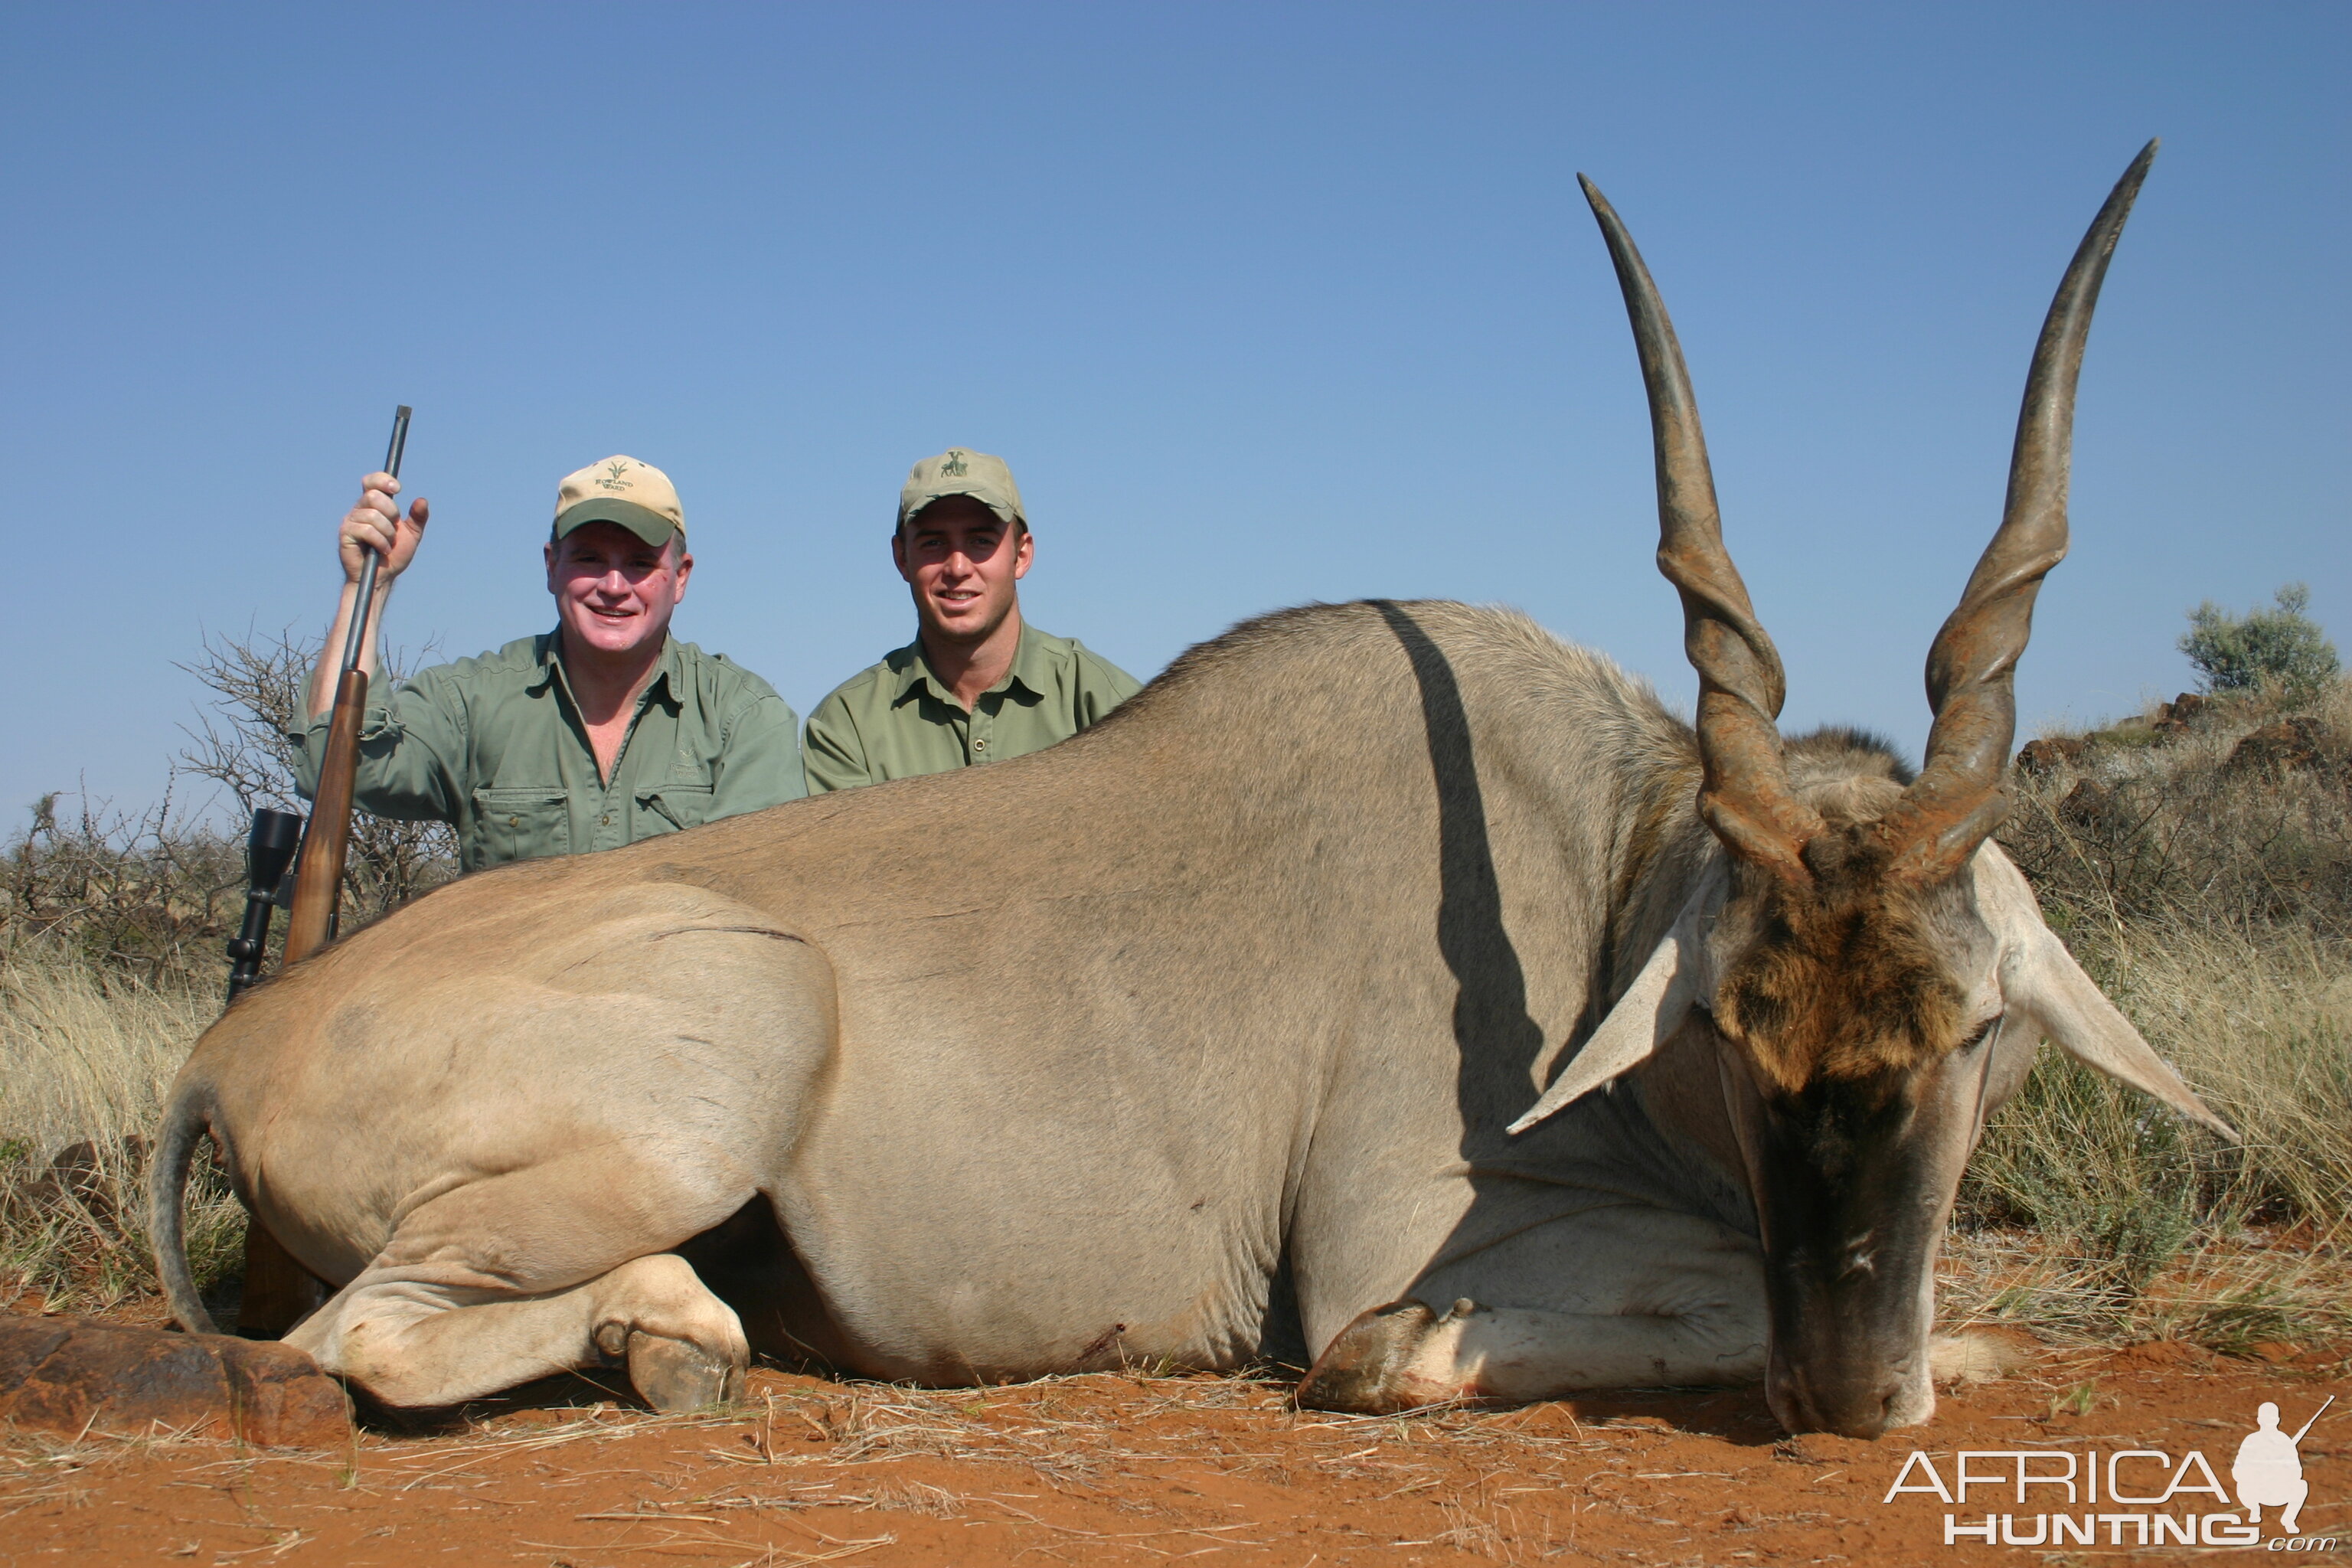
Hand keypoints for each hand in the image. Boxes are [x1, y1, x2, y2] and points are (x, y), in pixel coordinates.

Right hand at [338, 471, 428, 586]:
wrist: (382, 578)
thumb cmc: (394, 555)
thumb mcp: (412, 535)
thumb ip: (418, 518)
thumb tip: (422, 500)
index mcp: (373, 506)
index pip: (371, 482)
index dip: (382, 480)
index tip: (398, 489)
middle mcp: (359, 510)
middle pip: (373, 496)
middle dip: (391, 513)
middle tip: (394, 529)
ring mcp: (350, 521)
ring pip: (372, 515)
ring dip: (387, 533)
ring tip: (388, 545)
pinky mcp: (345, 534)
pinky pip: (366, 530)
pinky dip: (380, 542)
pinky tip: (383, 550)